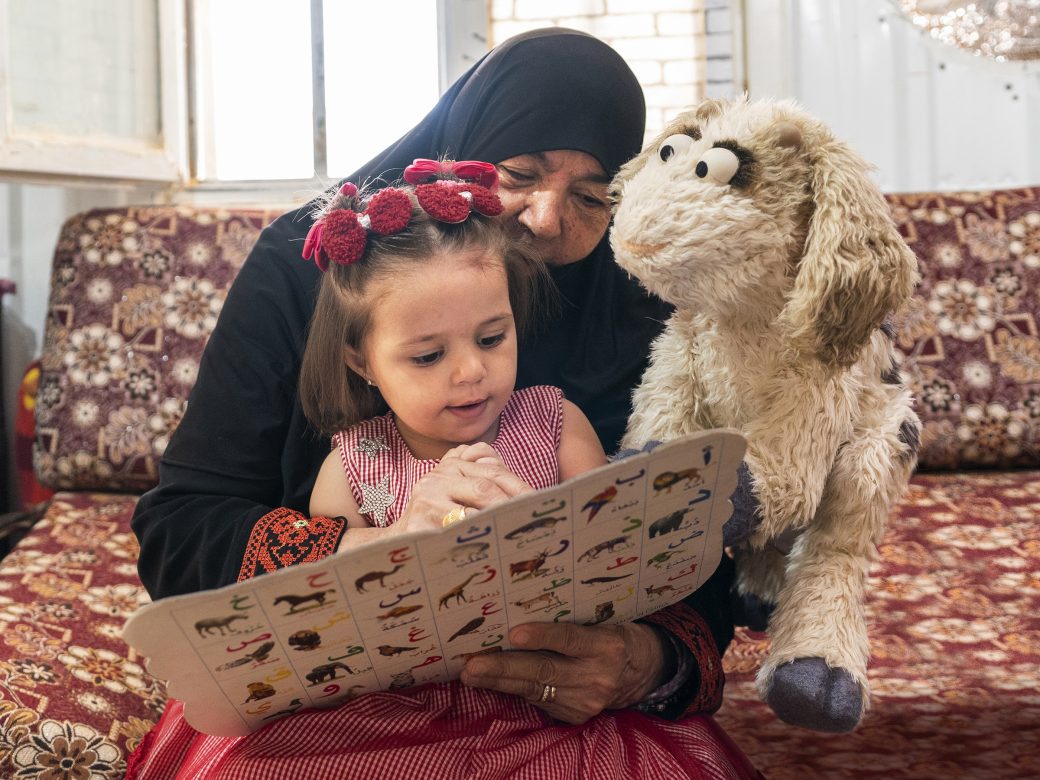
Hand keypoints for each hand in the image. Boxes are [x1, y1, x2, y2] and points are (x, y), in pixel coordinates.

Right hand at [394, 443, 531, 534]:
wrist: (398, 541)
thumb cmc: (437, 519)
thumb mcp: (458, 494)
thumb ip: (485, 481)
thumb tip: (524, 491)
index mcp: (451, 467)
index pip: (492, 472)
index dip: (519, 487)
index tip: (539, 501)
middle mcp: (437, 478)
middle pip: (484, 488)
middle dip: (511, 507)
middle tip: (530, 522)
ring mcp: (427, 500)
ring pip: (471, 512)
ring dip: (497, 526)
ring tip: (516, 537)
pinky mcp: (418, 524)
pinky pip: (455, 534)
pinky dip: (475, 543)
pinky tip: (490, 551)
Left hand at [459, 622, 665, 724]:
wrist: (642, 670)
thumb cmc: (613, 633)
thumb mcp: (601, 621)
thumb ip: (570, 621)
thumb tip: (520, 612)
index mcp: (607, 646)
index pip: (570, 640)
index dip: (542, 637)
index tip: (514, 633)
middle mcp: (597, 676)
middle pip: (545, 671)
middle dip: (504, 668)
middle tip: (473, 664)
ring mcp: (587, 700)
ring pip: (535, 689)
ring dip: (499, 682)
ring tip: (471, 674)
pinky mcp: (576, 715)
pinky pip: (538, 701)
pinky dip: (513, 690)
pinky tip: (491, 683)